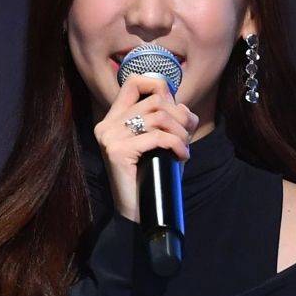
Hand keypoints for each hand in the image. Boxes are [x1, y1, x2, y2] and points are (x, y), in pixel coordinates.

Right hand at [93, 75, 198, 222]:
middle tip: (188, 135)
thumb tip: (183, 107)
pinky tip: (182, 157)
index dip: (158, 85)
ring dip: (181, 132)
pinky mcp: (117, 151)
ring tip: (185, 148)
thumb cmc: (153, 177)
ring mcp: (109, 137)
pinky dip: (177, 144)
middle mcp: (107, 125)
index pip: (133, 82)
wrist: (140, 213)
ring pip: (158, 116)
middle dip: (180, 116)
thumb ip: (168, 122)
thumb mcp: (162, 143)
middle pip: (154, 100)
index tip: (175, 107)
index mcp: (114, 119)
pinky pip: (157, 137)